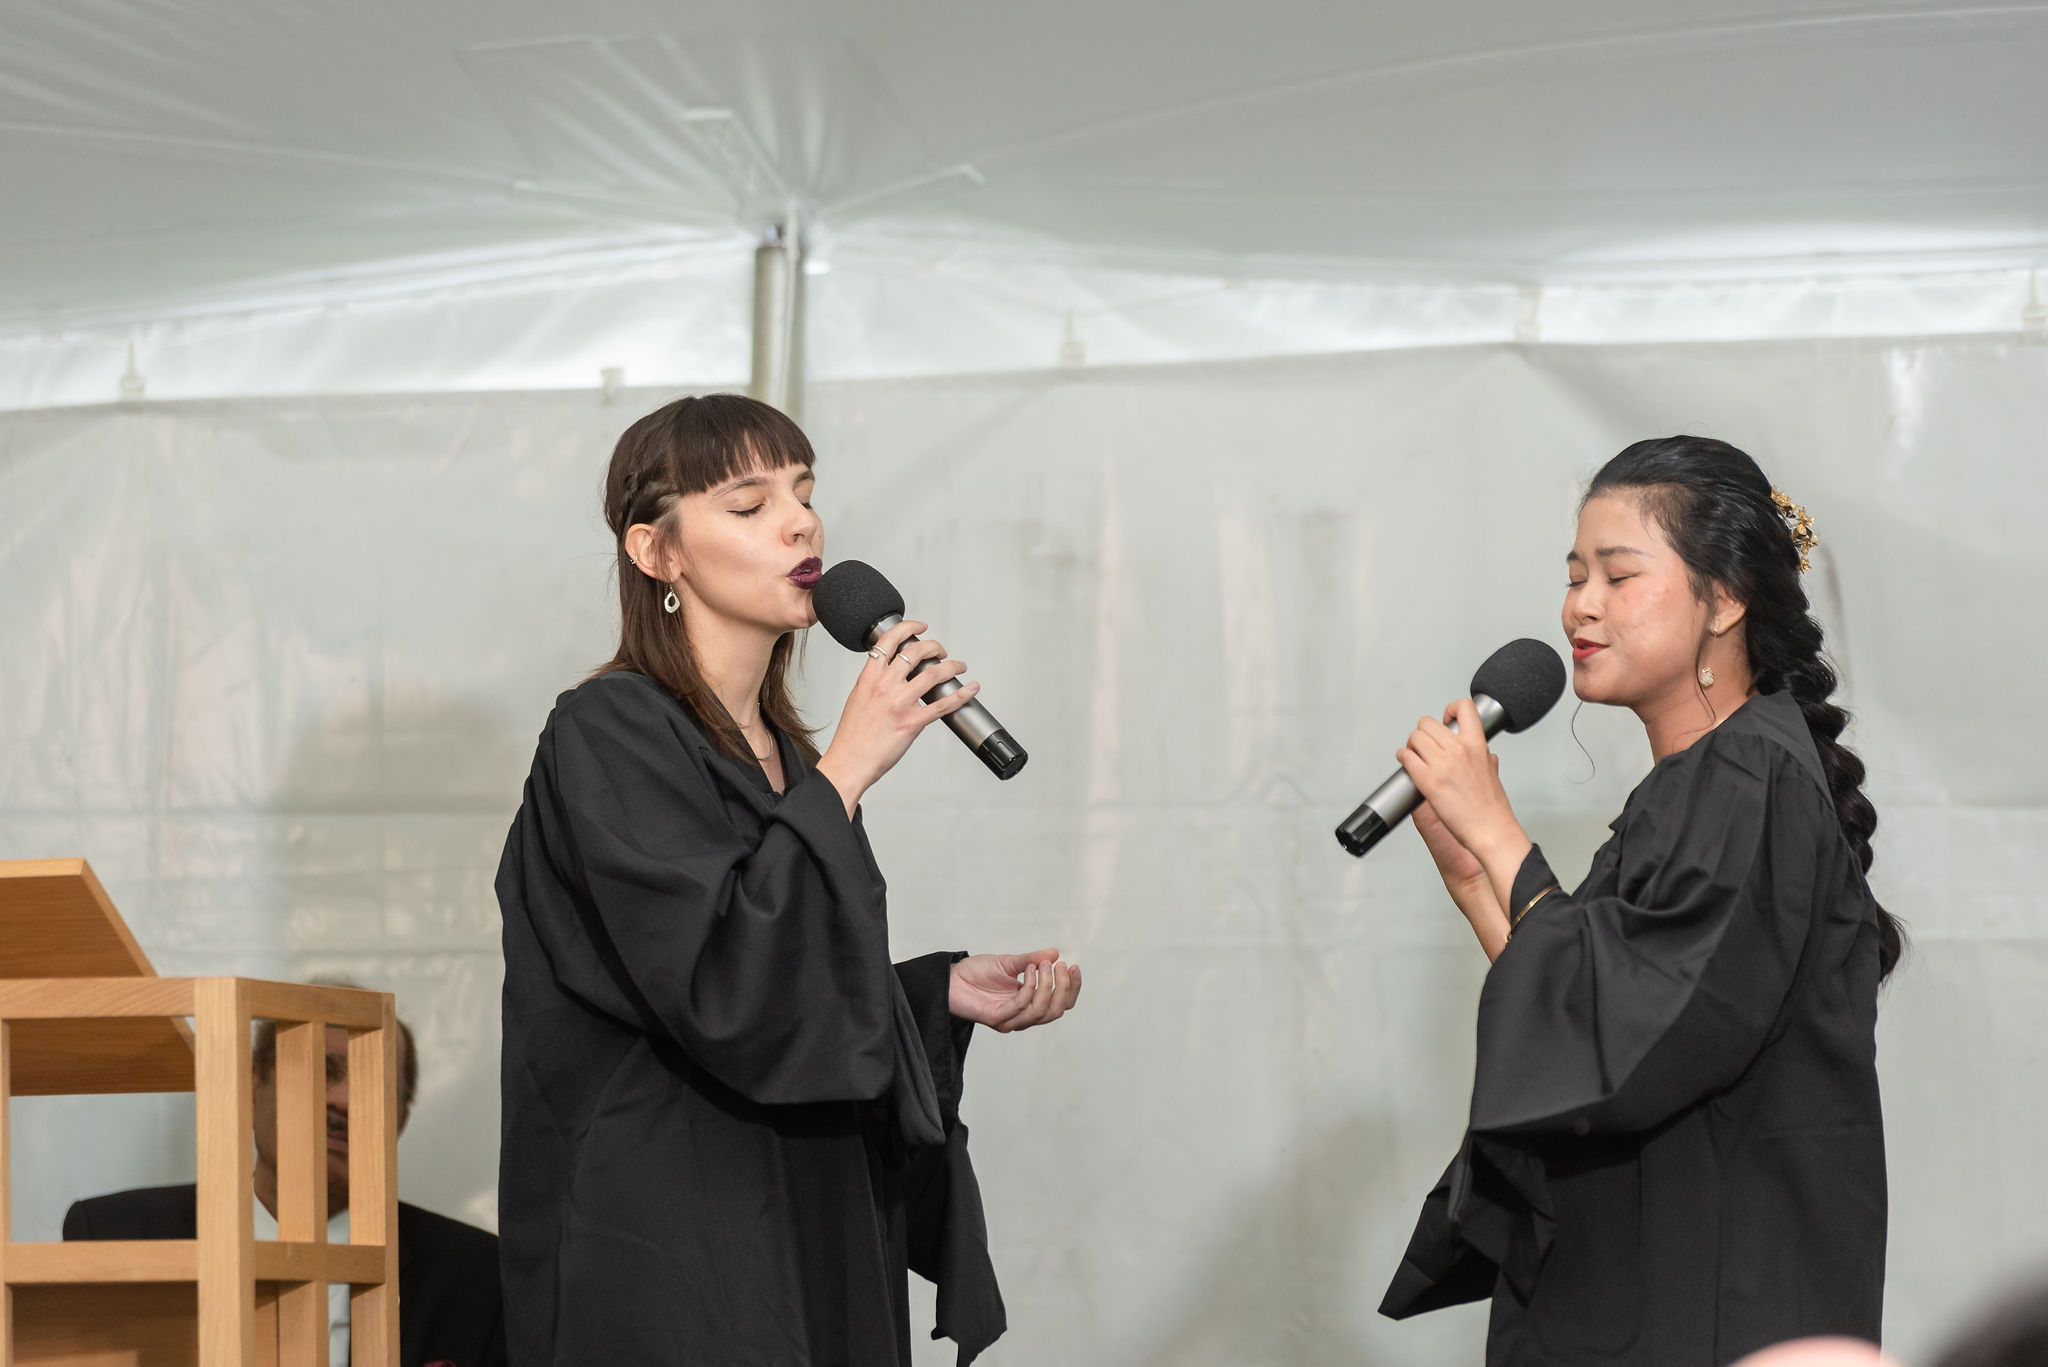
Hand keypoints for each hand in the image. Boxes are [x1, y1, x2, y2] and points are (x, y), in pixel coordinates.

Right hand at [815, 618, 981, 813]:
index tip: (920, 626)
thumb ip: (874, 682)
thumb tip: (890, 673)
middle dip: (935, 646)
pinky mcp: (912, 722)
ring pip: (934, 674)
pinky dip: (961, 694)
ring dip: (952, 666)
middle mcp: (885, 686)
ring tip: (958, 666)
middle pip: (916, 652)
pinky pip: (943, 704)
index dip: (908, 628)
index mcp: (869, 678)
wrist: (849, 761)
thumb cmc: (852, 736)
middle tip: (941, 650)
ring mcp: (900, 703)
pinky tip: (970, 689)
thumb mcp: (858, 698)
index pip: (889, 641)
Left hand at [949, 949, 1081, 1031]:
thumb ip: (1032, 959)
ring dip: (1046, 985)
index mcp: (1030, 1003)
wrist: (951, 978)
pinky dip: (1029, 987)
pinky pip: (1020, 1006)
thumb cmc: (978, 972)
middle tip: (1060, 965)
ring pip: (1041, 1011)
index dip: (1072, 988)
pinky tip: (1027, 969)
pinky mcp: (997, 1019)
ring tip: (1041, 964)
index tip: (1074, 967)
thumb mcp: (1010, 962)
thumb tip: (1055, 953)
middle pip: (1056, 1011)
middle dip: (1063, 988)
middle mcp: (1023, 1015)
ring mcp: (1011, 1019)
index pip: (1061, 1004)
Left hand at [1396, 699, 1528, 876]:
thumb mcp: (1493, 775)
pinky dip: (1403, 759)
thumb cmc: (1493, 809)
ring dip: (1411, 746)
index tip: (1447, 721)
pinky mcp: (1428, 781)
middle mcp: (1459, 750)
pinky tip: (1408, 766)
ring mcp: (1443, 764)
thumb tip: (1486, 756)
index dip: (1451, 709)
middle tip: (1425, 746)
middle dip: (1423, 733)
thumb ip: (1486, 761)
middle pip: (1427, 723)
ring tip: (1416, 757)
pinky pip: (1405, 757)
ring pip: (1414, 737)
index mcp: (1477, 745)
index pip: (1464, 708)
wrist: (1491, 831)